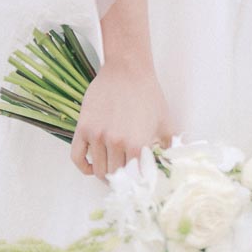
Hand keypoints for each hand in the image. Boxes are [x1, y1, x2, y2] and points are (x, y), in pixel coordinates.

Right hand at [70, 58, 174, 179]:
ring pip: (98, 169)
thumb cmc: (148, 94)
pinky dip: (83, 167)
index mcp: (137, 144)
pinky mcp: (83, 127)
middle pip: (114, 175)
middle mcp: (115, 142)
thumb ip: (171, 146)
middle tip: (124, 176)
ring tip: (112, 169)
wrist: (127, 69)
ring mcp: (97, 135)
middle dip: (120, 178)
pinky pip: (77, 157)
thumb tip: (174, 165)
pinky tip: (92, 165)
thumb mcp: (165, 121)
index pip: (133, 178)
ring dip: (104, 173)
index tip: (137, 181)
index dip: (136, 182)